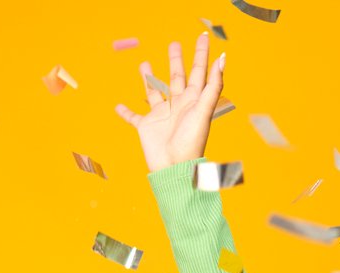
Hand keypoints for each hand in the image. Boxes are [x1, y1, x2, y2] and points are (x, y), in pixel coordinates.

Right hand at [115, 32, 224, 172]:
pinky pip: (134, 117)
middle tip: (174, 44)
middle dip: (176, 61)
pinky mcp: (146, 127)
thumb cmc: (191, 142)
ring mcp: (162, 116)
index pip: (199, 72)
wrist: (174, 168)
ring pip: (154, 92)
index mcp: (193, 101)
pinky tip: (117, 106)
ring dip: (149, 79)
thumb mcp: (203, 110)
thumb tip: (222, 57)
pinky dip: (125, 112)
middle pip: (177, 77)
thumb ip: (213, 85)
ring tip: (145, 64)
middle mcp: (178, 106)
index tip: (202, 38)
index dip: (201, 55)